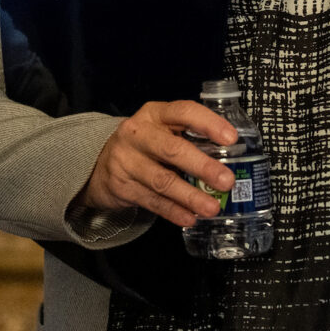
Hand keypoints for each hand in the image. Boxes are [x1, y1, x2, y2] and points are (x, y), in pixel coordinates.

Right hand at [78, 101, 237, 227]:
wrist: (98, 163)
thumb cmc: (144, 145)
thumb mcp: (161, 130)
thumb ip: (188, 138)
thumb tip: (230, 159)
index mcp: (154, 114)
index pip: (183, 112)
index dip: (208, 124)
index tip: (231, 139)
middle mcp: (137, 134)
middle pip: (172, 149)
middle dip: (202, 166)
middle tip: (227, 181)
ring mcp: (126, 160)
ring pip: (162, 181)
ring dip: (190, 196)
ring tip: (212, 208)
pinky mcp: (121, 186)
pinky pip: (152, 201)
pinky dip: (173, 211)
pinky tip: (190, 218)